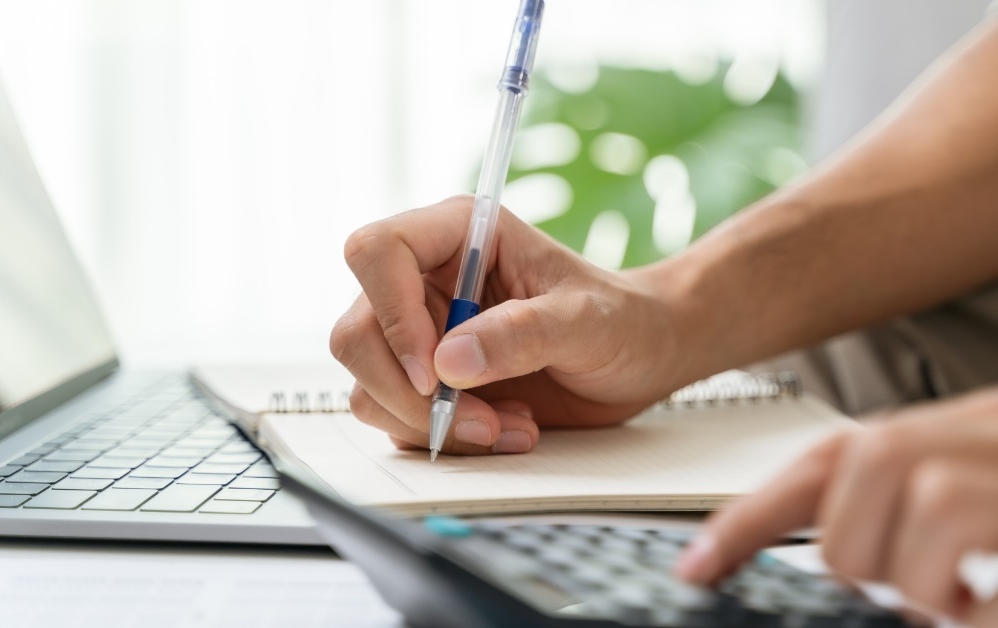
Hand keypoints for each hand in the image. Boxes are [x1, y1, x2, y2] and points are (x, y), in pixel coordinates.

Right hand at [330, 196, 682, 455]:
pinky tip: (504, 428)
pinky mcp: (426, 381)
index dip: (391, 315)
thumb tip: (448, 363)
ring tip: (508, 425)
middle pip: (357, 332)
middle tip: (477, 420)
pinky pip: (396, 418)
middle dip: (408, 392)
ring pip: (369, 384)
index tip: (433, 373)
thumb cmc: (622, 319)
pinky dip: (445, 438)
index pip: (377, 252)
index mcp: (458, 233)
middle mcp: (426, 279)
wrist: (640, 357)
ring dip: (433, 423)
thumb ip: (524, 334)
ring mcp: (420, 332)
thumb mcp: (587, 321)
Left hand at [675, 381, 997, 626]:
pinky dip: (985, 622)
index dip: (759, 508)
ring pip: (930, 509)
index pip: (848, 445)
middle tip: (888, 592)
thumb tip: (840, 545)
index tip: (703, 560)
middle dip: (846, 544)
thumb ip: (944, 502)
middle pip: (874, 462)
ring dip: (916, 584)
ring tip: (961, 608)